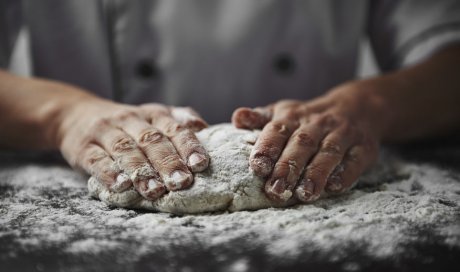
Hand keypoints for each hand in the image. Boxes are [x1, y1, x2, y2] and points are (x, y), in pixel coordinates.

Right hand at [58, 98, 209, 199]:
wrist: (75, 114)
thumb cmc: (127, 123)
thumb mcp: (153, 115)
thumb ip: (178, 119)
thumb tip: (203, 127)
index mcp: (153, 114)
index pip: (173, 128)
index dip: (188, 145)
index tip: (200, 164)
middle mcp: (130, 119)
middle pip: (151, 140)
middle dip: (168, 163)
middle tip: (182, 183)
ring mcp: (106, 132)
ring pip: (125, 150)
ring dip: (141, 171)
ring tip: (155, 190)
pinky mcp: (84, 147)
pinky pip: (97, 159)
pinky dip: (109, 173)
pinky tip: (121, 187)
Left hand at [232, 84, 379, 201]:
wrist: (357, 106)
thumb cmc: (308, 117)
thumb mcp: (284, 112)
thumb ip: (260, 118)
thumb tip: (237, 118)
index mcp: (292, 116)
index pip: (277, 130)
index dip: (267, 148)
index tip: (257, 167)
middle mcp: (317, 123)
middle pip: (301, 144)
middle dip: (288, 168)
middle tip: (275, 191)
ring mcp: (342, 134)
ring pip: (329, 152)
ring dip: (316, 173)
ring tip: (304, 194)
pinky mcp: (363, 147)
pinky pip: (355, 160)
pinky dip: (345, 174)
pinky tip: (334, 187)